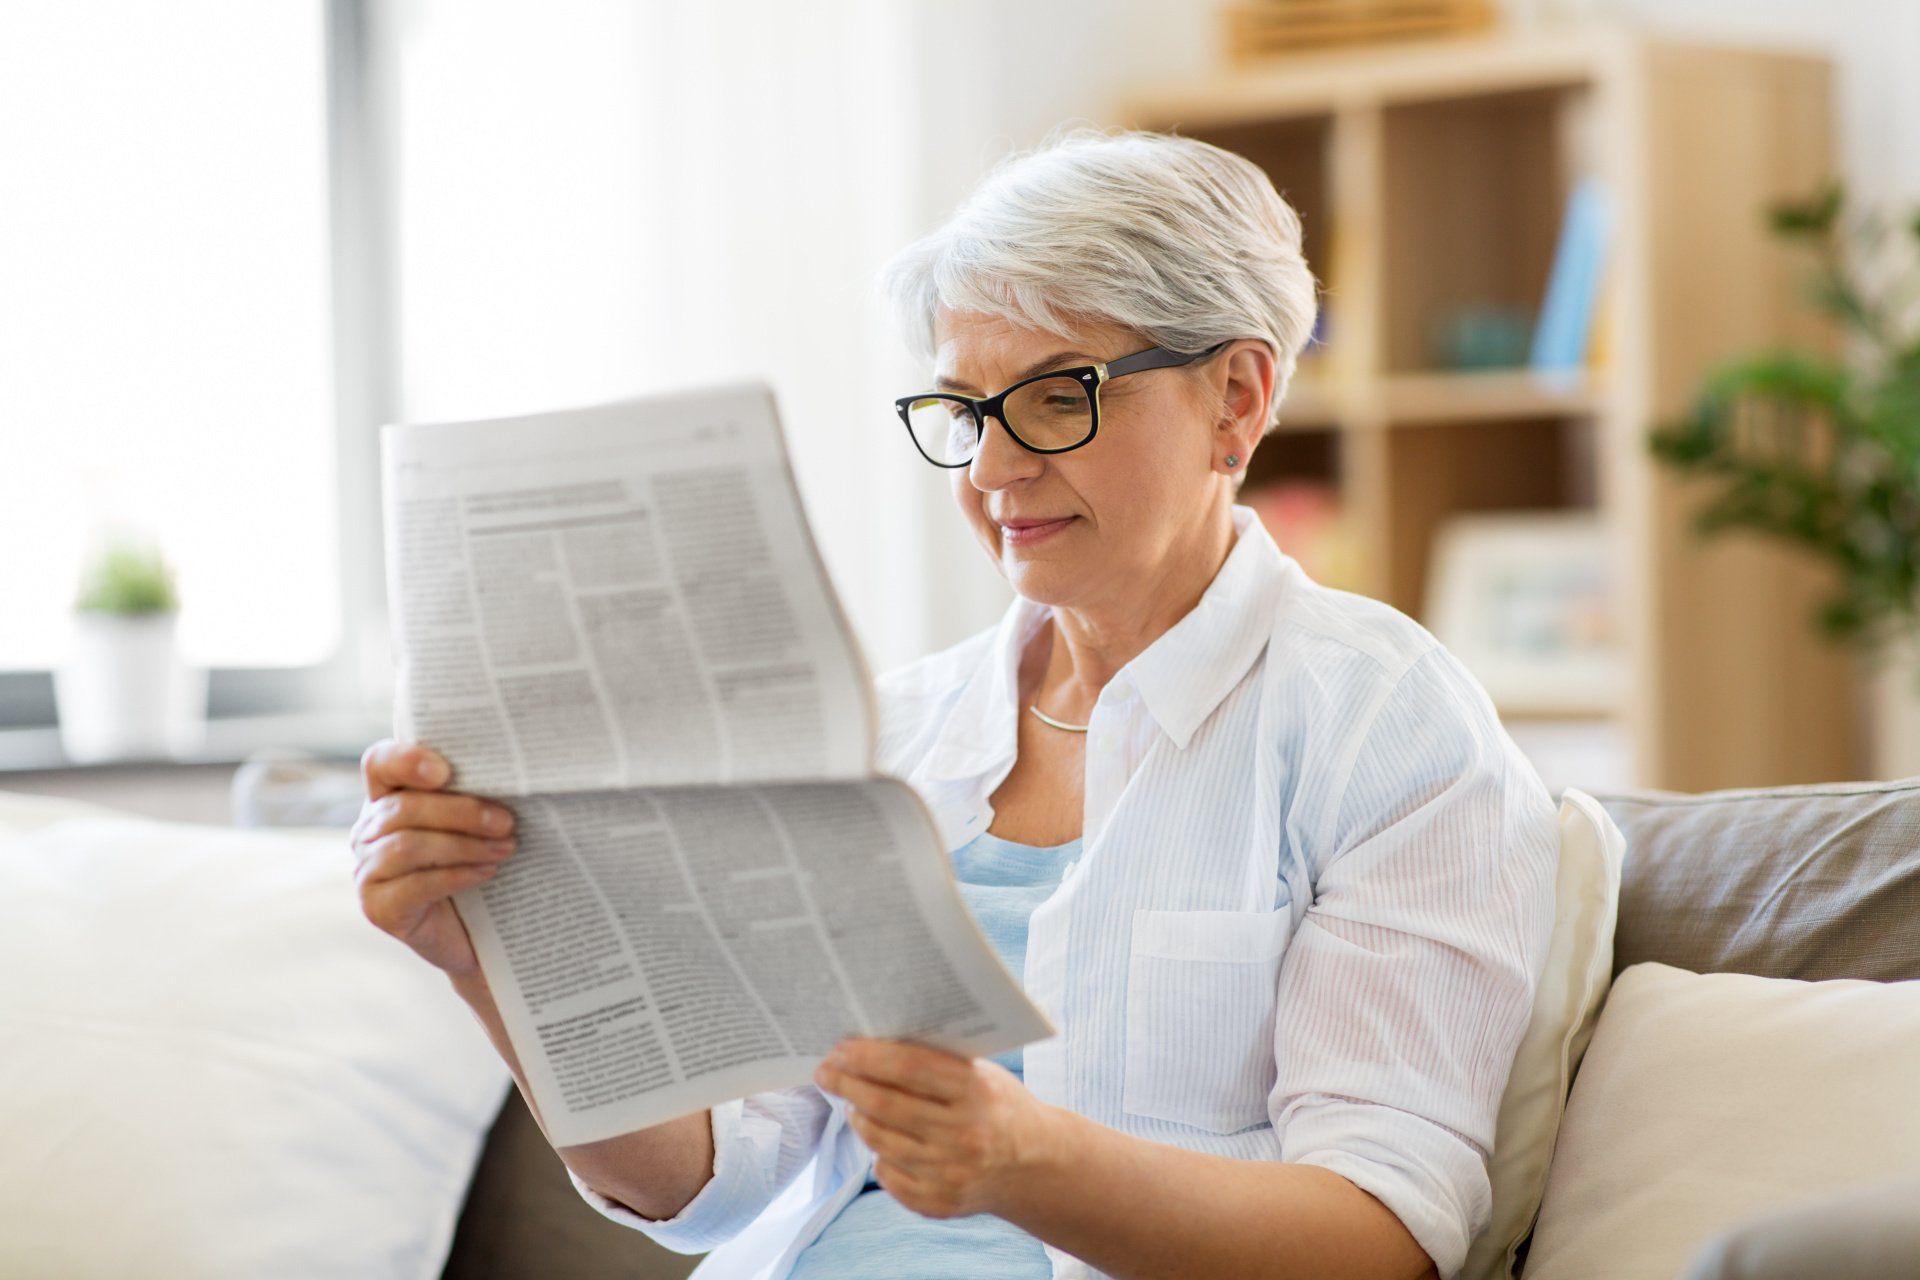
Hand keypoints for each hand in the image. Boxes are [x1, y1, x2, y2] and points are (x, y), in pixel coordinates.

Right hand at [350, 738, 517, 976]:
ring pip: (409, 846)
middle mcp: (368, 832)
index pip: (380, 764)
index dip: (406, 761)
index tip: (445, 771)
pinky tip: (487, 872)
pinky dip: (457, 876)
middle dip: (461, 812)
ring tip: (505, 848)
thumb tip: (508, 774)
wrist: (479, 933)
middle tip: (506, 822)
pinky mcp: (378, 909)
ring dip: (464, 845)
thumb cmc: (477, 862)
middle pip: (403, 808)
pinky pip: (416, 885)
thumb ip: (474, 793)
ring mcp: (367, 872)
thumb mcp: (475, 822)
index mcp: (388, 798)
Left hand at [813, 1038, 1063, 1220]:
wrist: (1035, 1164)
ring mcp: (952, 1174)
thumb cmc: (999, 1104)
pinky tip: (878, 1140)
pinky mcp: (941, 1203)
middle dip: (847, 1085)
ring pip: (881, 1143)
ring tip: (850, 1103)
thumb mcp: (980, 1072)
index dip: (867, 1057)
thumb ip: (935, 1060)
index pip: (908, 1068)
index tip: (839, 1049)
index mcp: (977, 1092)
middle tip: (826, 1072)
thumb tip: (869, 1044)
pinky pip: (890, 1176)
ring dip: (857, 1118)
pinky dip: (878, 1155)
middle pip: (886, 1107)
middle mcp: (965, 1135)